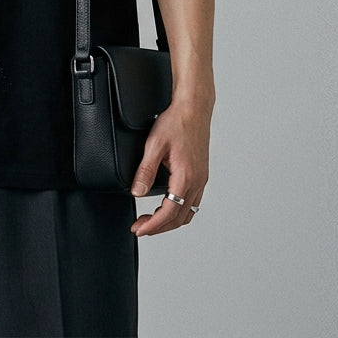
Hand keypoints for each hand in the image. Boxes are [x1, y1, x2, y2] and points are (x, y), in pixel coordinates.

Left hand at [129, 100, 209, 236]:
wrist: (194, 108)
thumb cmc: (176, 122)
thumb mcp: (154, 145)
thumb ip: (145, 171)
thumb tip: (136, 193)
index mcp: (186, 176)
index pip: (170, 212)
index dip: (153, 225)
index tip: (139, 229)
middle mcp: (197, 181)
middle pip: (180, 217)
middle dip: (159, 227)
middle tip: (141, 228)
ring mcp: (201, 179)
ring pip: (188, 212)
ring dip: (170, 221)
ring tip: (151, 221)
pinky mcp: (201, 174)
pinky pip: (193, 202)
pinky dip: (179, 211)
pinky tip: (167, 207)